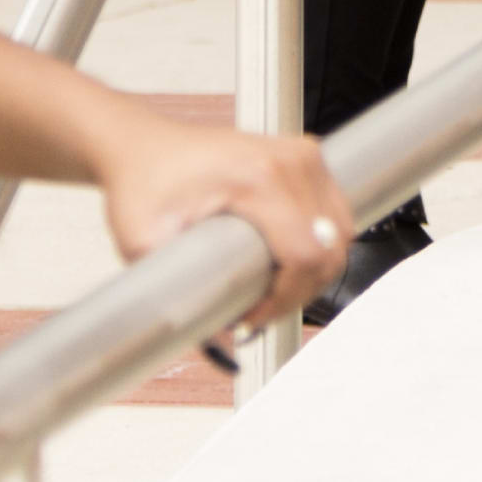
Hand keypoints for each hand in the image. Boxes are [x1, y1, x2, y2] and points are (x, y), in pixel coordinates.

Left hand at [87, 103, 353, 329]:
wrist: (143, 144)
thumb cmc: (143, 183)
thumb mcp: (144, 241)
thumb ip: (172, 290)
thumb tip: (211, 336)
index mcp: (259, 178)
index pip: (307, 254)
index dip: (285, 299)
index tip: (251, 318)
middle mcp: (290, 162)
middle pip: (330, 248)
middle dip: (299, 292)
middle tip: (259, 310)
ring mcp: (303, 156)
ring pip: (339, 234)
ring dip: (312, 272)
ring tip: (270, 290)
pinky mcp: (305, 159)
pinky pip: (334, 215)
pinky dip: (318, 246)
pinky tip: (284, 262)